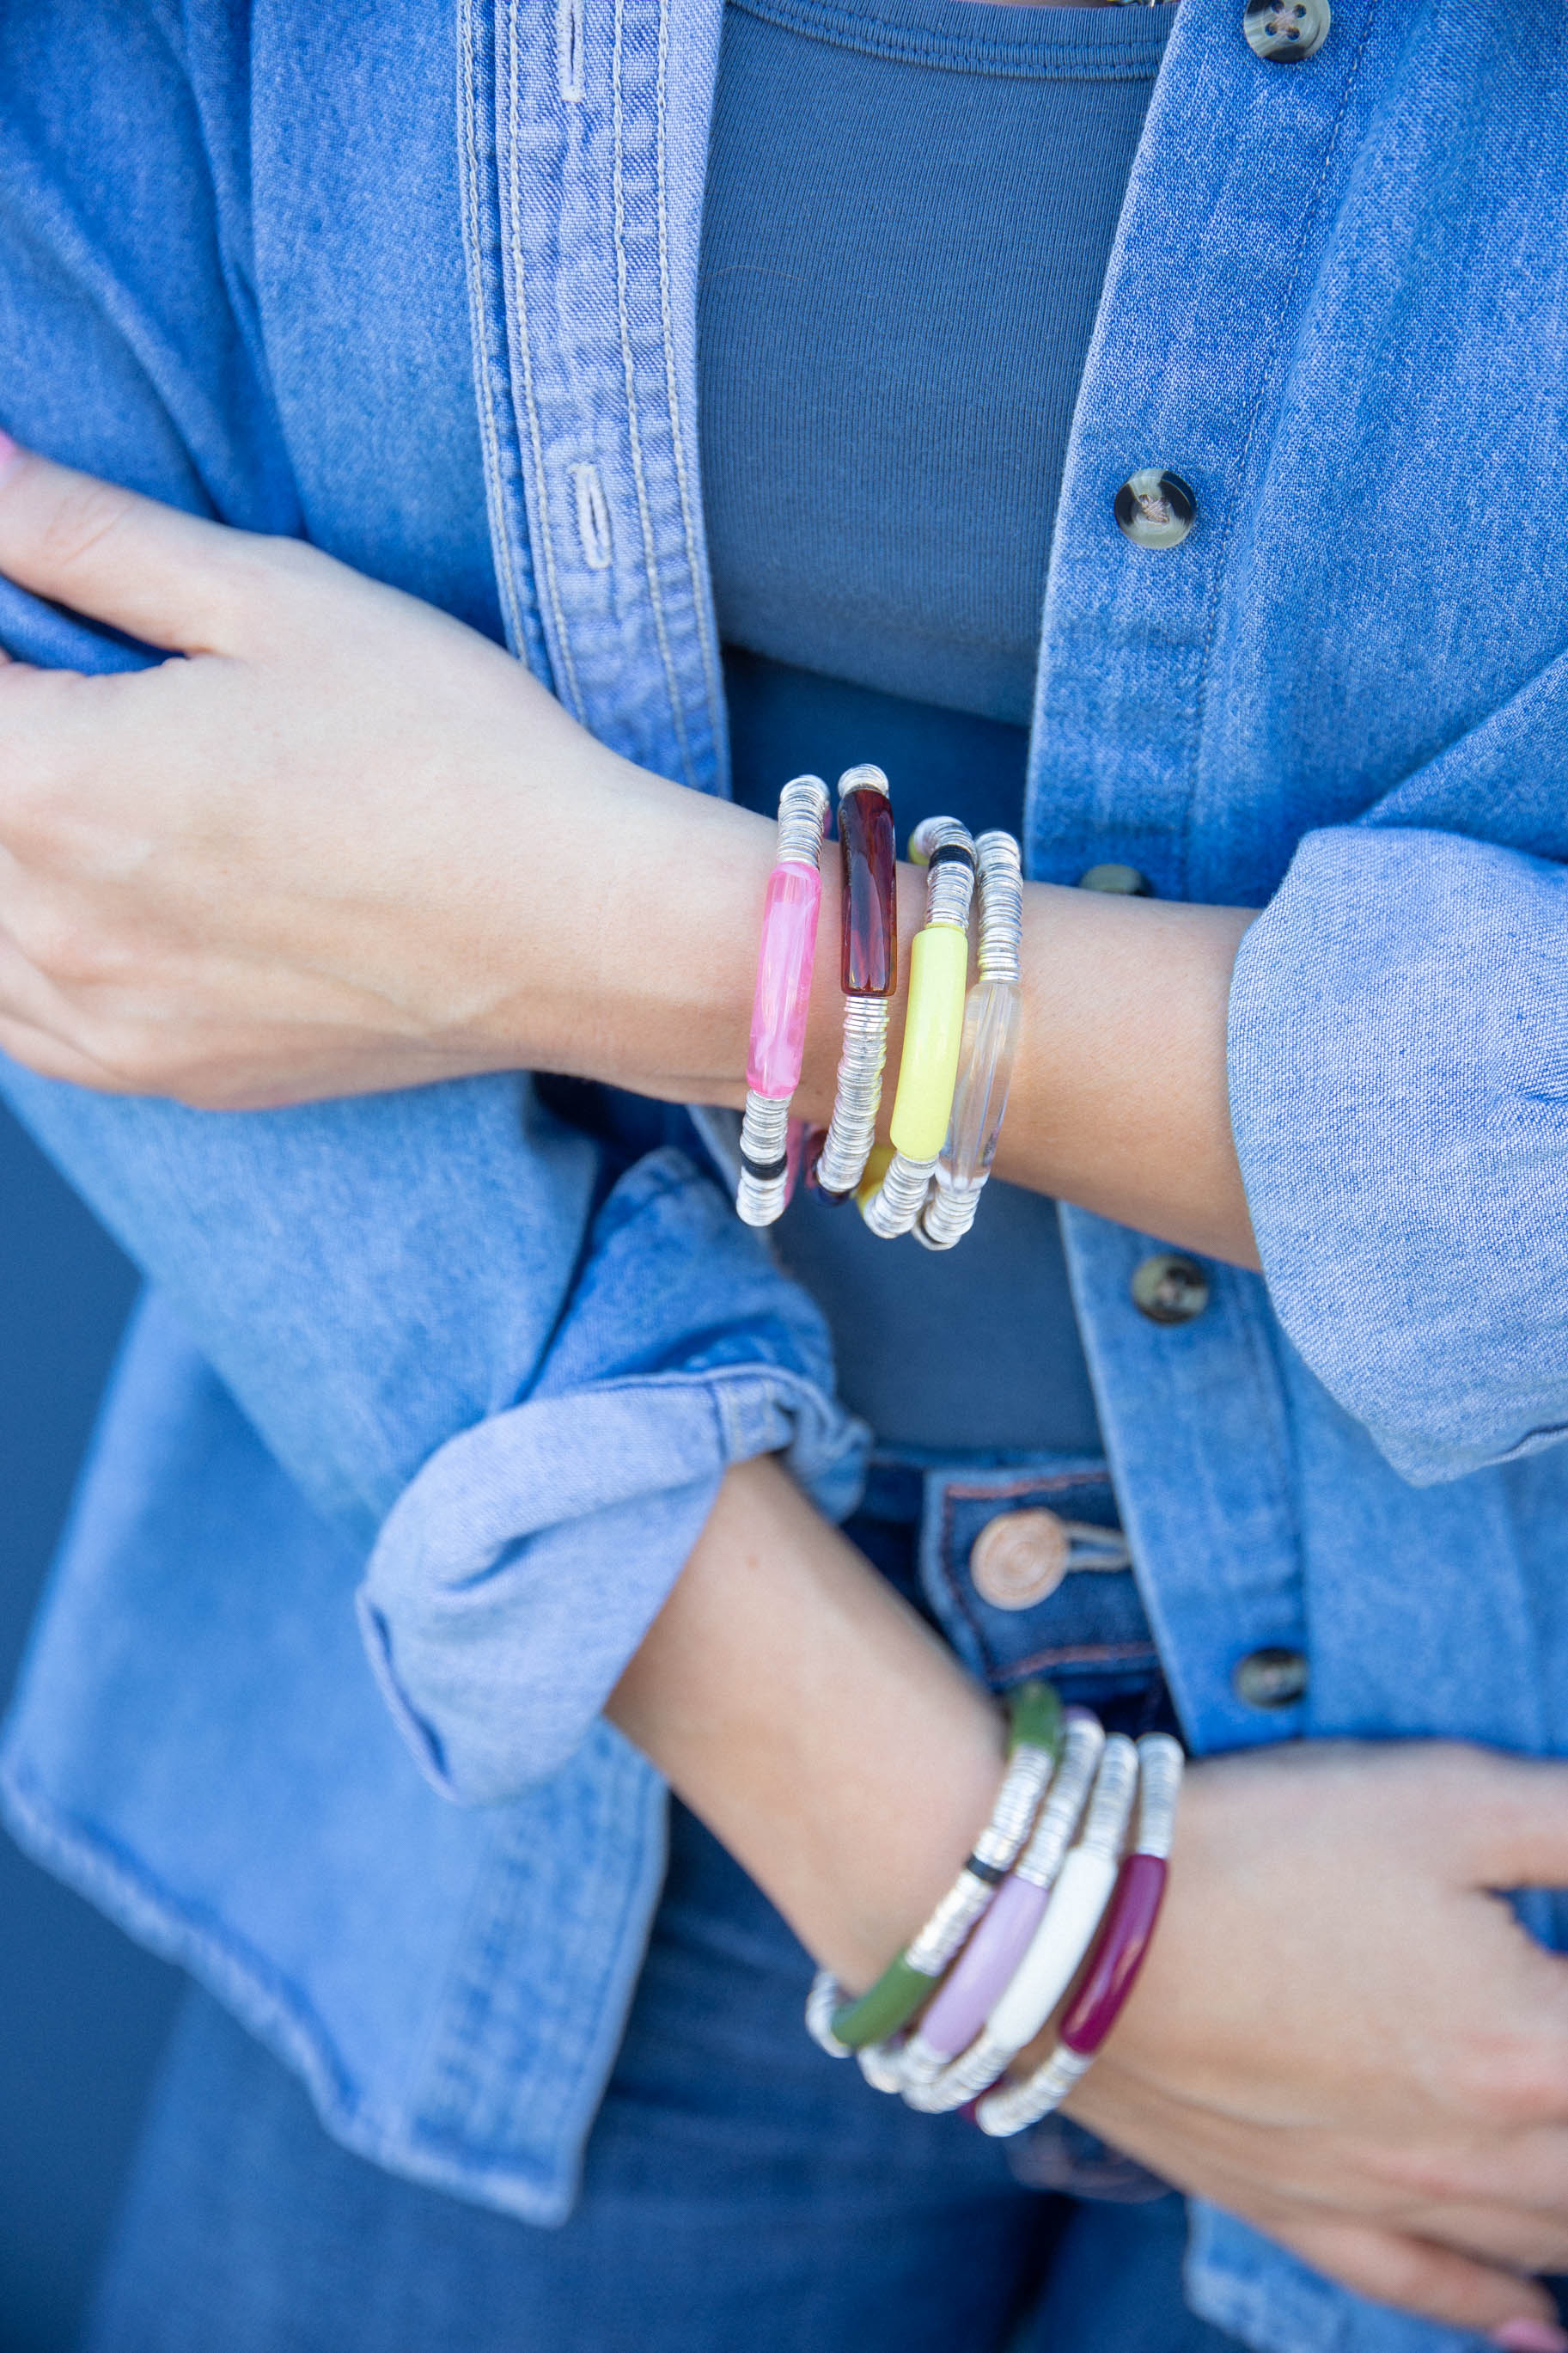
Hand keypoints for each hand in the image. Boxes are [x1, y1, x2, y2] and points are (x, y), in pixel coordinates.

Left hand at [0, 435, 1257, 1255]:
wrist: (587, 932)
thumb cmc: (454, 758)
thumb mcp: (274, 601)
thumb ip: (85, 534)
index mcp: (51, 783)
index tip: (34, 620)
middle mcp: (46, 923)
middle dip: (10, 734)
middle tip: (71, 688)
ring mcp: (99, 1019)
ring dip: (2, 845)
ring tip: (79, 795)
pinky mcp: (158, 1074)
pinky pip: (14, 1020)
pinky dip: (14, 949)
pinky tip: (71, 896)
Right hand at [1070, 1740, 1567, 2343]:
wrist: (1073, 1924)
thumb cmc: (1259, 1846)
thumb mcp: (1447, 1796)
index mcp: (1535, 2047)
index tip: (1559, 1949)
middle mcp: (1480, 2151)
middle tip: (1554, 2045)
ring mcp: (1388, 2196)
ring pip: (1545, 2236)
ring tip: (1565, 2145)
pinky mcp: (1301, 2211)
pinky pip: (1432, 2290)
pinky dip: (1499, 2309)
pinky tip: (1538, 2321)